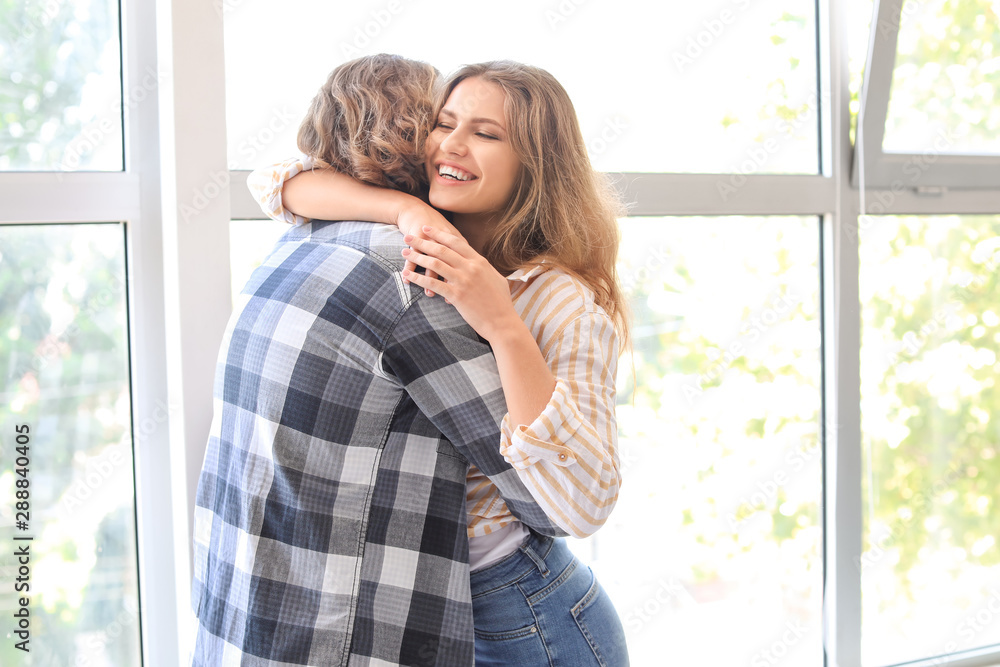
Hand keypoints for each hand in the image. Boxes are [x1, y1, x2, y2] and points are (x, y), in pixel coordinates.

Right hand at [395, 202, 461, 293]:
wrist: (417, 211)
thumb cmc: (438, 231)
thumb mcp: (456, 241)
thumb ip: (465, 256)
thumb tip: (474, 278)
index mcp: (460, 243)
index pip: (467, 265)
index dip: (466, 281)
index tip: (468, 298)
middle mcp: (448, 240)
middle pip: (451, 264)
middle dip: (450, 284)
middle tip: (451, 301)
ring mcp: (433, 238)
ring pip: (432, 261)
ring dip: (431, 280)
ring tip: (429, 295)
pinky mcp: (417, 236)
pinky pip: (414, 255)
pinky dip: (411, 269)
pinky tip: (408, 280)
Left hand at [401, 226, 519, 342]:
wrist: (502, 322)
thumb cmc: (500, 302)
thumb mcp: (495, 278)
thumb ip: (483, 268)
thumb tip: (478, 262)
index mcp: (479, 261)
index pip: (455, 242)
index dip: (438, 234)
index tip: (426, 228)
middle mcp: (470, 268)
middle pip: (441, 250)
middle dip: (422, 241)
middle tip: (408, 237)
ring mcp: (463, 281)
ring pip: (434, 264)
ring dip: (417, 257)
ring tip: (404, 252)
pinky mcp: (456, 295)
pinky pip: (433, 283)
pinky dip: (418, 278)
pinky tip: (407, 275)